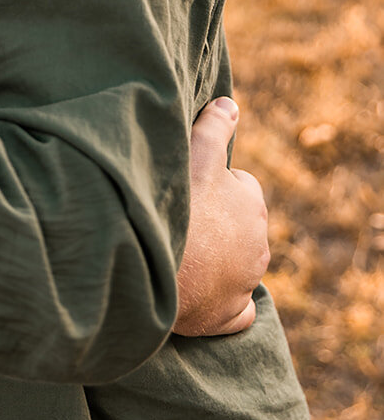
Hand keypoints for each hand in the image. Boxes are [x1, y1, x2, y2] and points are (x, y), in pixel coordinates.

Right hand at [174, 96, 269, 336]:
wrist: (161, 268)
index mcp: (252, 204)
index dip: (210, 185)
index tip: (186, 190)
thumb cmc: (181, 206)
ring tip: (179, 253)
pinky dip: (223, 303)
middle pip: (236, 227)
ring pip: (236, 266)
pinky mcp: (230, 315)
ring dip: (214, 260)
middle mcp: (258, 245)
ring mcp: (245, 283)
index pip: (238, 186)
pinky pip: (236, 310)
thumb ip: (214, 127)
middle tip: (177, 220)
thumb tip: (230, 104)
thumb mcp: (197, 154)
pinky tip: (203, 295)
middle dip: (214, 224)